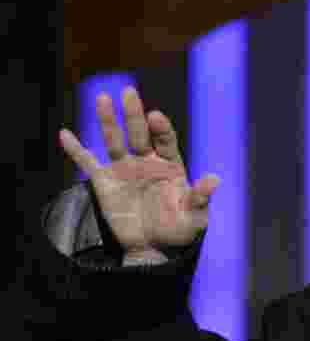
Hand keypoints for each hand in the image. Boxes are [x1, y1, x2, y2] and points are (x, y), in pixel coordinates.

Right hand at [58, 86, 219, 254]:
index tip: (154, 116)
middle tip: (129, 92)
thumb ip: (201, 197)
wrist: (153, 248)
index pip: (165, 140)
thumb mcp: (194, 216)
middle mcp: (146, 161)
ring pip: (114, 140)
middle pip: (139, 133)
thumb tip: (214, 180)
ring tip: (103, 99)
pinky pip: (88, 163)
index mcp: (170, 165)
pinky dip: (76, 150)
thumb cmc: (179, 230)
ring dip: (108, 121)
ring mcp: (125, 169)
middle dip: (134, 114)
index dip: (160, 128)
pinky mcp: (105, 182)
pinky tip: (65, 134)